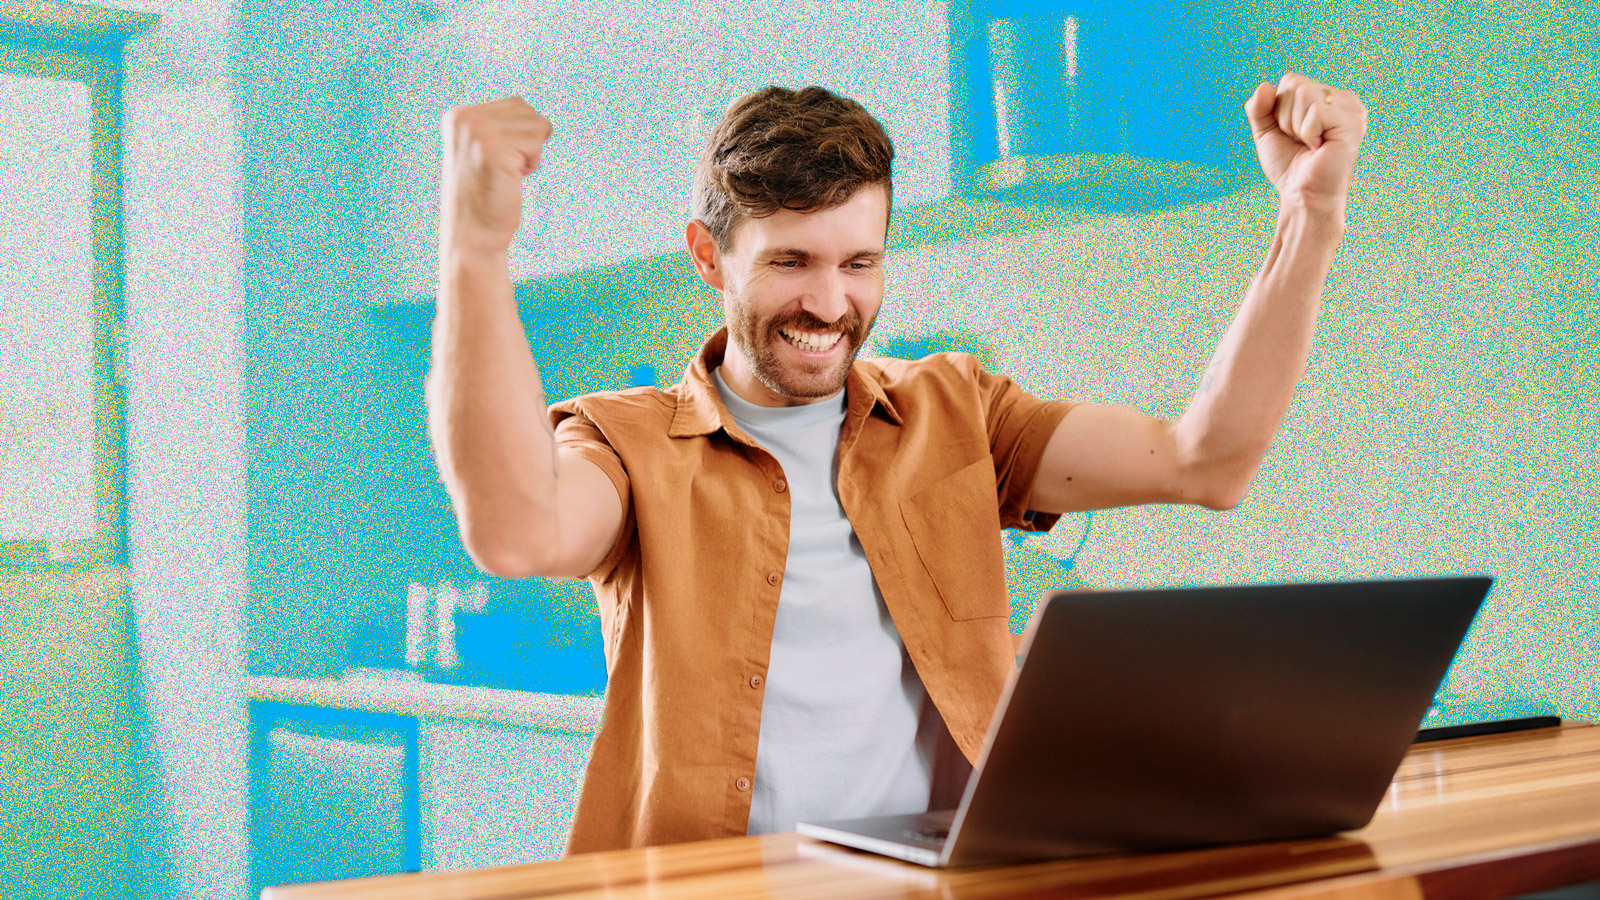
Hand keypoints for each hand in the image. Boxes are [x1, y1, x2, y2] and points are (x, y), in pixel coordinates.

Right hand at [440, 96, 551, 254]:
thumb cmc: (484, 198)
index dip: (519, 138)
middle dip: (527, 144)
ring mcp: (479, 131)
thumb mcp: (481, 150)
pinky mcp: (495, 148)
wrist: (472, 235)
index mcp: (459, 116)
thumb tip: (524, 104)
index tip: (495, 162)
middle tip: (503, 171)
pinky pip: (538, 142)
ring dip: (530, 155)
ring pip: (537, 125)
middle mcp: (466, 118)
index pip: (516, 104)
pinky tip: (511, 179)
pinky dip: (532, 164)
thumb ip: (497, 124)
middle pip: (529, 111)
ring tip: (506, 175)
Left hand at [1245, 73, 1367, 213]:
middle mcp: (1343, 99)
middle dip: (1286, 117)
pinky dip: (1307, 132)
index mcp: (1326, 98)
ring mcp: (1351, 109)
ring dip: (1296, 126)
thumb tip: (1263, 86)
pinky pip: (1316, 111)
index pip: (1290, 81)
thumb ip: (1259, 108)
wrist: (1301, 196)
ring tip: (1310, 144)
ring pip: (1304, 94)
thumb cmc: (1289, 166)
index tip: (1291, 134)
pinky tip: (1319, 147)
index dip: (1278, 110)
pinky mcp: (1352, 123)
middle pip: (1295, 84)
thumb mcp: (1267, 132)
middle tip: (1301, 142)